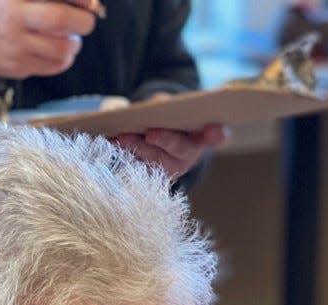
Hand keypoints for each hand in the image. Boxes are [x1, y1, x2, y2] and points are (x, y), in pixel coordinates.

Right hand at [0, 0, 96, 79]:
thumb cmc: (0, 2)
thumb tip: (91, 3)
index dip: (80, 0)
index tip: (91, 4)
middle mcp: (13, 16)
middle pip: (60, 19)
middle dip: (83, 22)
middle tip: (87, 22)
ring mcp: (14, 44)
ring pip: (60, 49)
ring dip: (74, 44)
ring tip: (72, 39)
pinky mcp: (16, 65)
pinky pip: (52, 66)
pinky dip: (64, 59)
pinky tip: (60, 52)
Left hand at [112, 117, 227, 181]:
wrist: (159, 135)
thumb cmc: (170, 117)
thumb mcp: (171, 106)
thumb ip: (166, 106)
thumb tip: (154, 107)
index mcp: (202, 136)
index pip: (216, 137)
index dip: (216, 135)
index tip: (213, 130)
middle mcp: (190, 155)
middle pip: (179, 148)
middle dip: (164, 140)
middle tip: (151, 133)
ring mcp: (172, 168)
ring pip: (156, 160)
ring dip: (137, 148)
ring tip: (121, 138)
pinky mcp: (153, 176)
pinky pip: (139, 167)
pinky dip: (124, 154)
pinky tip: (111, 143)